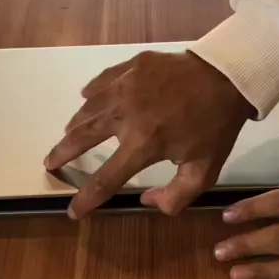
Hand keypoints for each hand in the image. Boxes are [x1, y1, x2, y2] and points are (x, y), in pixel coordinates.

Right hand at [44, 50, 253, 218]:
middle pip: (82, 138)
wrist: (229, 75)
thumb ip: (176, 196)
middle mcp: (126, 115)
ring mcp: (125, 86)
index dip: (86, 199)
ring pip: (87, 109)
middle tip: (50, 163)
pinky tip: (86, 99)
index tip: (73, 211)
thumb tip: (146, 201)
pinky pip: (101, 82)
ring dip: (74, 126)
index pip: (106, 179)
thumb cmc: (216, 125)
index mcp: (143, 144)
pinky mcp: (131, 67)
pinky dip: (91, 94)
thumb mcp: (205, 170)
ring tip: (67, 135)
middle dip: (62, 154)